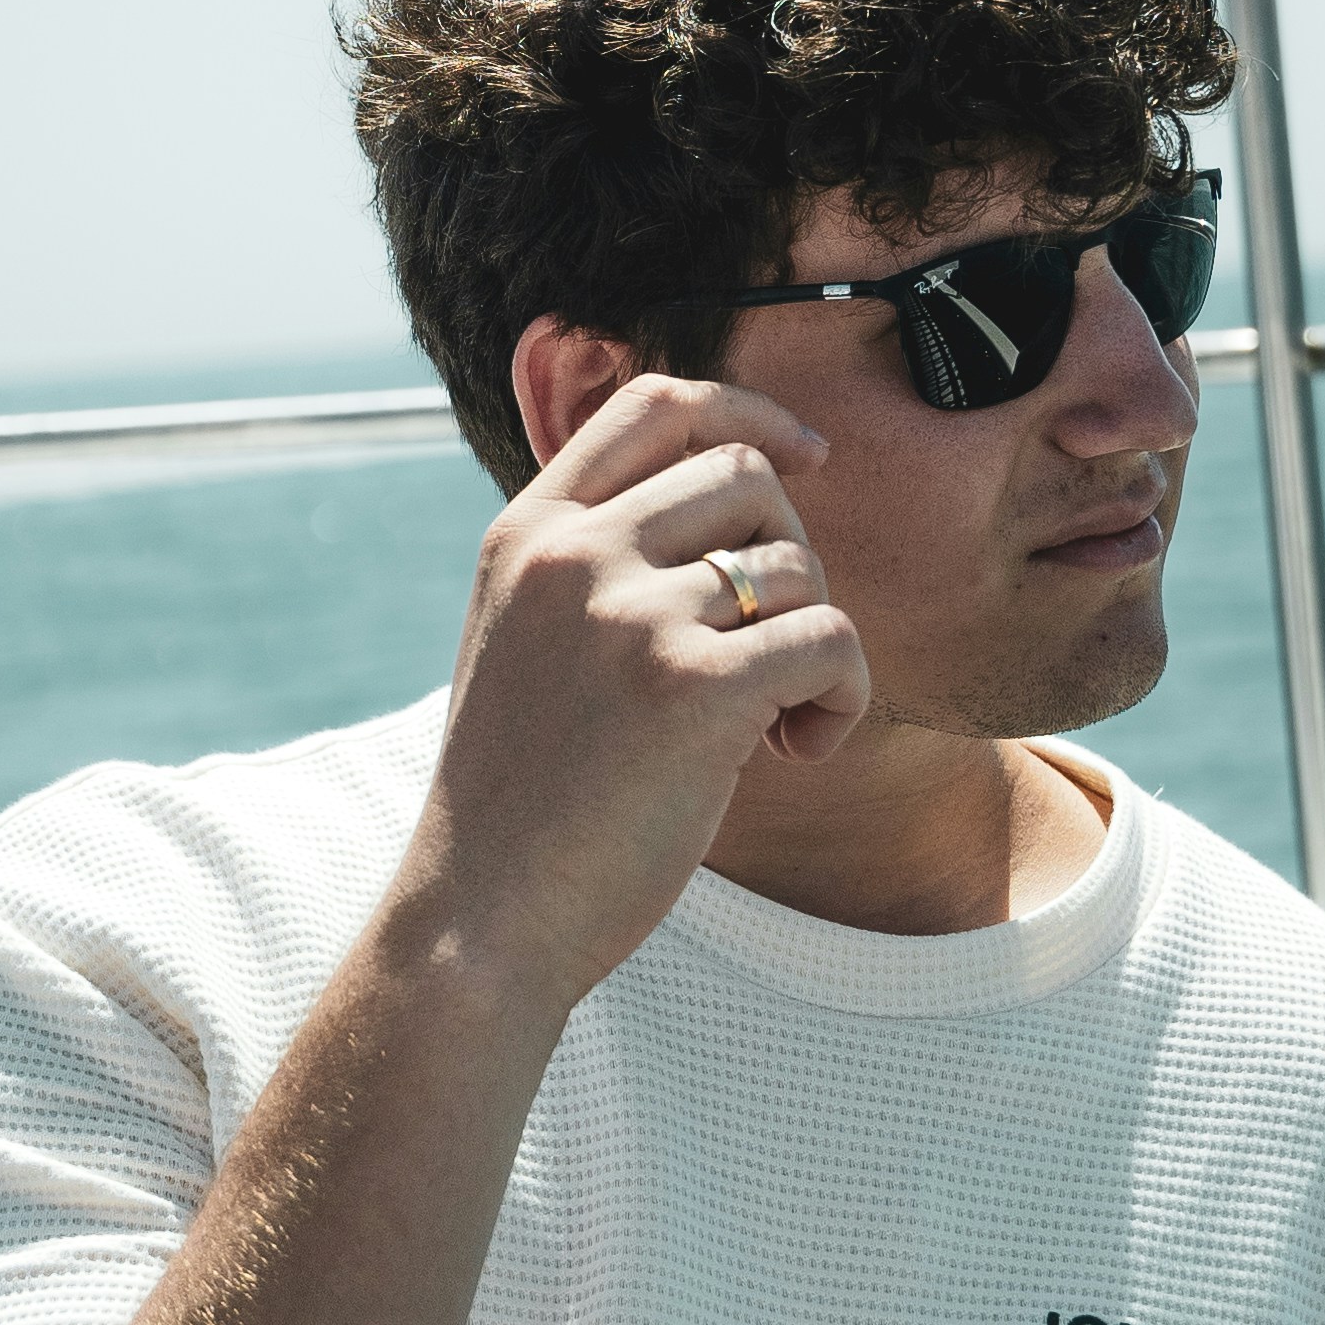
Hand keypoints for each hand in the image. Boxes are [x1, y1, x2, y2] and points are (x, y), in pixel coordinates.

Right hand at [412, 371, 871, 1018]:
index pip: (654, 405)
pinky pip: (831, 644)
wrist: (481, 919)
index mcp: (527, 533)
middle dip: (791, 559)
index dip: (750, 412)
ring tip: (778, 724)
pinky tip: (797, 752)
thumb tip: (737, 499)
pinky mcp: (691, 687)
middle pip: (746, 478)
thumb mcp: (524, 640)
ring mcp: (629, 614)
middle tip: (771, 653)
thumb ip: (592, 565)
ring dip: (817, 644)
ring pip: (798, 568)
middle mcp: (575, 554)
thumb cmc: (521, 800)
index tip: (807, 456)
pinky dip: (843, 700)